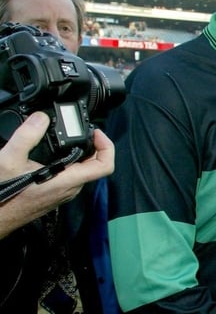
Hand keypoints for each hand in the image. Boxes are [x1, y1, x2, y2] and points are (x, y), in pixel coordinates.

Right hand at [0, 112, 114, 237]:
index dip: (107, 146)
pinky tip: (57, 153)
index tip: (96, 133)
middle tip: (84, 131)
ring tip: (72, 138)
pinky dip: (71, 161)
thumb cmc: (2, 195)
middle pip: (95, 165)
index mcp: (68, 181)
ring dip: (83, 153)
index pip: (105, 166)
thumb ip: (26, 136)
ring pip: (83, 171)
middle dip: (94, 145)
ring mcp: (64, 193)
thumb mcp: (10, 159)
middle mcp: (70, 189)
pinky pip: (72, 176)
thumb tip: (41, 118)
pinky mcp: (56, 194)